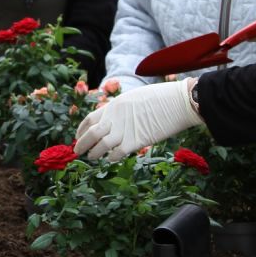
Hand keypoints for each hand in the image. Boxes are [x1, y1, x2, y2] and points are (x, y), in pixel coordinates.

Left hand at [73, 79, 201, 161]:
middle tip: (78, 151)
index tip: (78, 136)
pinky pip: (116, 153)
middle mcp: (115, 118)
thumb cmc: (160, 98)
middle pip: (91, 134)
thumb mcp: (133, 98)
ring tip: (91, 157)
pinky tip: (110, 158)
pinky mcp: (135, 142)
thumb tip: (112, 121)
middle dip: (81, 144)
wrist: (177, 102)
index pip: (90, 119)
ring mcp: (124, 130)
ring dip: (93, 153)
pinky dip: (111, 158)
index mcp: (114, 105)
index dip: (81, 130)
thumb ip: (120, 110)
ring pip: (100, 146)